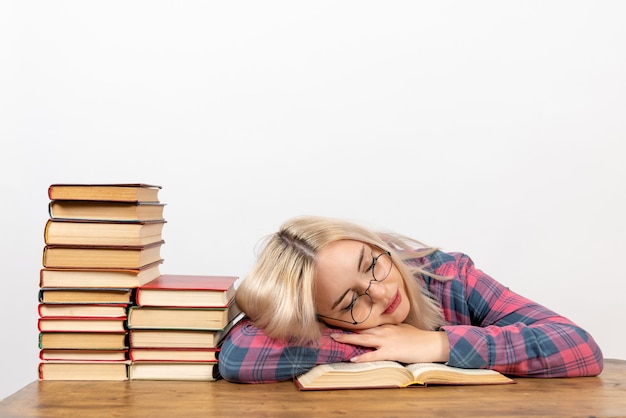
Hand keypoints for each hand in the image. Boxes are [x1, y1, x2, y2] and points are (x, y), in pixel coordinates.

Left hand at [330, 323, 449, 363]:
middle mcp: (384, 331)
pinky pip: (373, 355)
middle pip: (361, 330)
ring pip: (364, 339)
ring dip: (349, 339)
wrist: (431, 343)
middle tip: (332, 331)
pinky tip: (353, 358)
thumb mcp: (403, 328)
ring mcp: (386, 341)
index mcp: (387, 326)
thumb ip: (391, 328)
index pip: (367, 325)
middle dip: (346, 331)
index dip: (353, 326)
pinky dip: (363, 356)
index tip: (341, 325)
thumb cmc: (419, 337)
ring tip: (336, 339)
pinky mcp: (390, 352)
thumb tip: (383, 329)